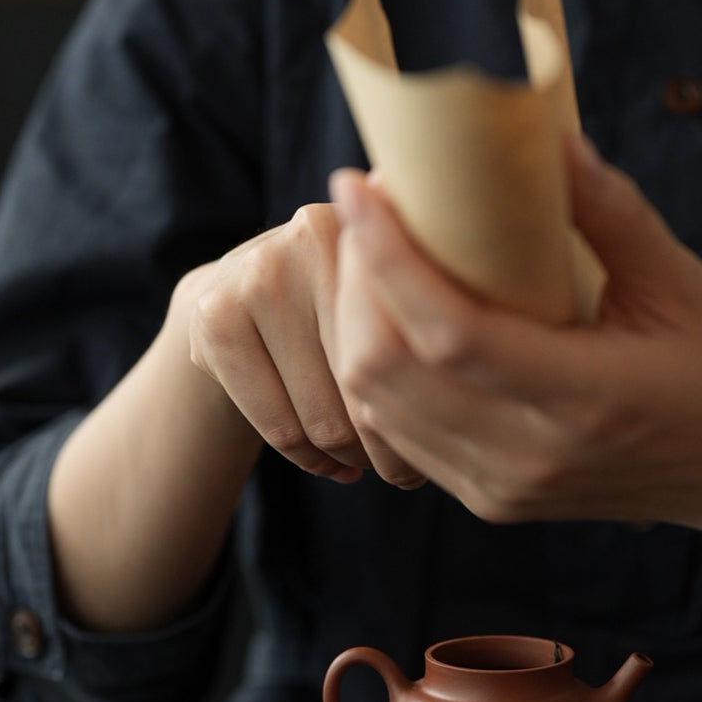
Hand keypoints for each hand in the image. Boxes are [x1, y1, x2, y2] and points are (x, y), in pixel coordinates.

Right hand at [179, 205, 424, 487]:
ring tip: (368, 466)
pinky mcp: (216, 318)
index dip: (435, 406)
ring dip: (354, 459)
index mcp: (384, 226)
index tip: (444, 442)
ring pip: (325, 418)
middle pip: (372, 382)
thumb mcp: (392, 297)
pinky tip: (329, 464)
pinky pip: (280, 428)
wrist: (231, 292)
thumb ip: (436, 322)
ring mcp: (259, 273)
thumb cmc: (339, 311)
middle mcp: (316, 235)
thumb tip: (486, 406)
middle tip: (407, 475)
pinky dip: (310, 462)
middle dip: (395, 444)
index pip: (419, 346)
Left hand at [330, 137, 701, 584]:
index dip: (386, 256)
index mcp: (585, 399)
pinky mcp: (491, 500)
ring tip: (377, 251)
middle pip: (386, 370)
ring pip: (376, 406)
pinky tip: (393, 316)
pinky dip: (379, 372)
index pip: (446, 332)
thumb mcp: (686, 286)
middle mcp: (529, 457)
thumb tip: (546, 138)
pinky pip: (398, 434)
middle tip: (373, 207)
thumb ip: (611, 212)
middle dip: (358, 278)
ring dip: (356, 323)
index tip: (361, 184)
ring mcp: (503, 488)